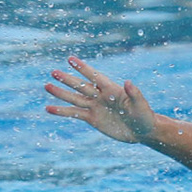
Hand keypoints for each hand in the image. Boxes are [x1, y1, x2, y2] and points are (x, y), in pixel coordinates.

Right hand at [44, 55, 160, 144]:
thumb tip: (128, 82)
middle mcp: (100, 96)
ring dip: (60, 93)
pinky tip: (49, 108)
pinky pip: (74, 114)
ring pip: (74, 98)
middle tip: (53, 72)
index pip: (94, 77)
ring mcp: (95, 106)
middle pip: (80, 86)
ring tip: (47, 86)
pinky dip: (62, 111)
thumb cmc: (144, 115)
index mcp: (112, 89)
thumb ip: (134, 93)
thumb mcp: (141, 104)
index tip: (70, 59)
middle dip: (67, 80)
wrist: (142, 131)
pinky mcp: (91, 118)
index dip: (83, 68)